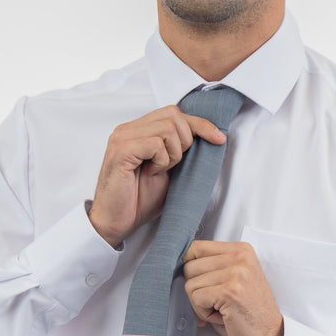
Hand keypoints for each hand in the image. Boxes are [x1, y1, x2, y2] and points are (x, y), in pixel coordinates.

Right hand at [88, 106, 225, 247]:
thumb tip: (210, 137)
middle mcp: (128, 129)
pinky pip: (155, 144)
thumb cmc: (138, 200)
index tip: (219, 139)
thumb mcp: (169, 170)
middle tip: (171, 166)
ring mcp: (122, 137)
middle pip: (174, 115)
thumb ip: (180, 150)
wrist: (116, 222)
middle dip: (184, 142)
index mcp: (138, 130)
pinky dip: (161, 161)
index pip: (174, 113)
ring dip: (172, 154)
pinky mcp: (121, 150)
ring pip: (167, 128)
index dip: (200, 124)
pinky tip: (149, 173)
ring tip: (158, 171)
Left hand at [182, 240, 283, 335]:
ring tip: (222, 310)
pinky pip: (196, 299)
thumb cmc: (249, 313)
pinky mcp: (230, 291)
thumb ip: (212, 267)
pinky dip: (204, 313)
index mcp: (242, 250)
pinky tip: (222, 316)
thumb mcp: (233, 280)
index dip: (189, 268)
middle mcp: (240, 257)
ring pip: (190, 284)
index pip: (195, 247)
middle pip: (189, 267)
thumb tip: (178, 267)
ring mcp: (236, 273)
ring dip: (200, 304)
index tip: (199, 283)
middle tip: (217, 303)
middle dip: (196, 290)